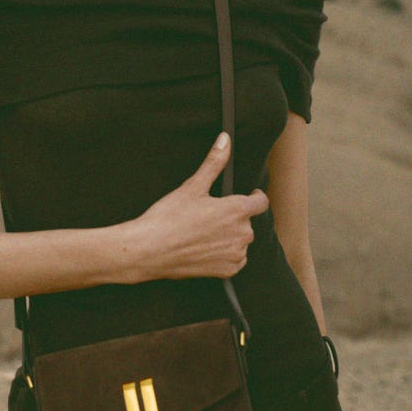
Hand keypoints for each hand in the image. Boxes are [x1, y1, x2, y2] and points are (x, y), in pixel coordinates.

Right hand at [124, 133, 268, 282]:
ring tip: (205, 233)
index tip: (248, 195)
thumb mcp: (193, 186)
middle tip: (210, 215)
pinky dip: (225, 254)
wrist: (150, 250)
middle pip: (247, 222)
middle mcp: (242, 234)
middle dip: (234, 217)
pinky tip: (206, 248)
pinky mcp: (227, 271)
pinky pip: (235, 260)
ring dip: (230, 236)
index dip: (255, 196)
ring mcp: (235, 254)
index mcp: (237, 210)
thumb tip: (226, 139)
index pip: (261, 202)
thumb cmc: (169, 217)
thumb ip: (214, 162)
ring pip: (241, 241)